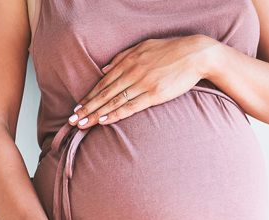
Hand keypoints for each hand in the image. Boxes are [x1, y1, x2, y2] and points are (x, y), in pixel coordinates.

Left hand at [67, 34, 216, 128]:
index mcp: (128, 61)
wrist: (196, 54)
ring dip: (96, 114)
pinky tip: (104, 121)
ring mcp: (142, 84)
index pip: (103, 83)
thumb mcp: (144, 47)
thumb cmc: (171, 50)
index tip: (77, 107)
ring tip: (82, 124)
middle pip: (104, 94)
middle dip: (86, 108)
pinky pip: (130, 106)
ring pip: (114, 102)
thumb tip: (104, 70)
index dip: (89, 96)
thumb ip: (122, 58)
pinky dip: (115, 114)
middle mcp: (132, 72)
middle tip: (72, 120)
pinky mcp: (154, 94)